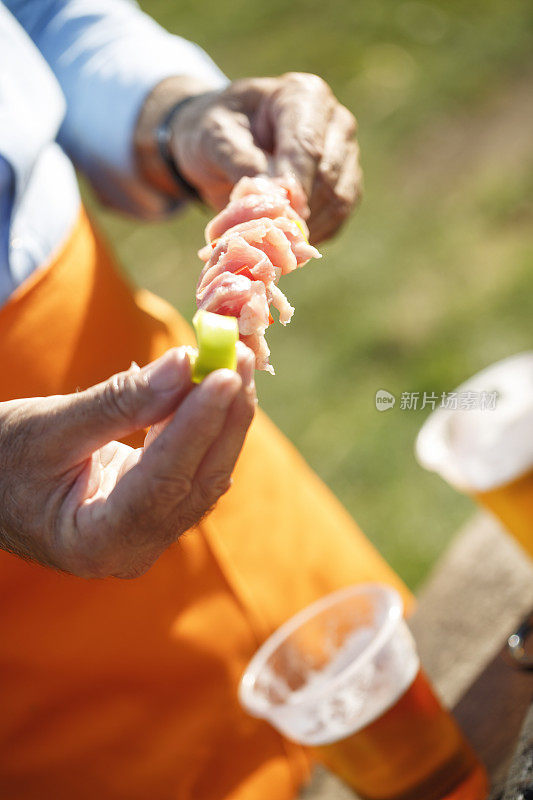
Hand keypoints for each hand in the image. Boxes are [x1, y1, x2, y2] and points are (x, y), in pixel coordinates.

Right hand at [0, 345, 255, 578]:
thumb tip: (185, 364)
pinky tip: (220, 386)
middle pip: (197, 481)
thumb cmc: (3, 459)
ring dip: (225, 416)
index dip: (198, 425)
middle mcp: (132, 550)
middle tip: (243, 356)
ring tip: (240, 360)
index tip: (225, 373)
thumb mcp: (50, 427)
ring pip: (205, 474)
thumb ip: (119, 402)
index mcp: (95, 542)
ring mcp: (149, 536)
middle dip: (225, 416)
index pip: (163, 482)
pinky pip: (195, 468)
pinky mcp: (158, 513)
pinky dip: (209, 425)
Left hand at [172, 73, 361, 242]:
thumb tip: (273, 197)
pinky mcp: (345, 188)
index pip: (308, 148)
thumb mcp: (215, 139)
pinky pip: (337, 220)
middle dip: (296, 211)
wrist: (224, 142)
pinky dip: (311, 236)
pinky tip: (284, 240)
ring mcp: (345, 156)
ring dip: (305, 228)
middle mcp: (335, 122)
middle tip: (263, 233)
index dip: (293, 188)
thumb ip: (242, 163)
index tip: (275, 216)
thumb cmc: (217, 132)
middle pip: (327, 177)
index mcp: (304, 96)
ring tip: (269, 237)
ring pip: (338, 202)